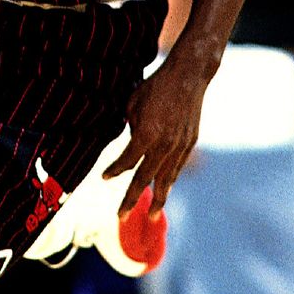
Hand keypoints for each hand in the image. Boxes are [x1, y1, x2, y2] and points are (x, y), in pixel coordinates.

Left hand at [102, 53, 206, 216]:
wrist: (189, 76)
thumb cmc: (155, 87)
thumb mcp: (133, 105)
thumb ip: (131, 131)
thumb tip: (131, 148)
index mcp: (147, 134)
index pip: (127, 162)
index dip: (114, 171)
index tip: (103, 178)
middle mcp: (164, 144)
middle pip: (145, 179)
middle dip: (131, 199)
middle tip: (120, 216)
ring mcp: (180, 145)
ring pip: (166, 178)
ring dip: (158, 199)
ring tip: (150, 215)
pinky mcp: (190, 142)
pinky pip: (177, 166)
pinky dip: (169, 179)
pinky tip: (165, 189)